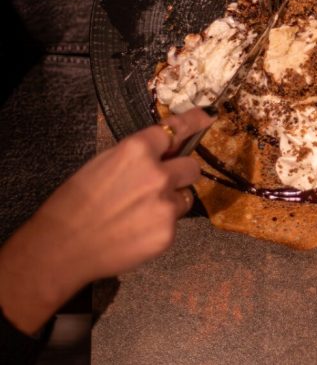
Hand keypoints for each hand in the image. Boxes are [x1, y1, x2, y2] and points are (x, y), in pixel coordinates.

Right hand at [0, 109, 211, 333]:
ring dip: (172, 200)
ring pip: (186, 196)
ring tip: (141, 212)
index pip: (176, 129)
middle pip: (192, 166)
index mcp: (136, 151)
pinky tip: (136, 230)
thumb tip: (163, 150)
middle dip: (181, 173)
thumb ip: (136, 156)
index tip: (208, 117)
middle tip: (162, 184)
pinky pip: (175, 222)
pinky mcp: (168, 232)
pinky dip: (162, 224)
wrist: (61, 248)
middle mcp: (157, 174)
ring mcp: (165, 204)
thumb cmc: (73, 203)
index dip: (193, 122)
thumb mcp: (102, 164)